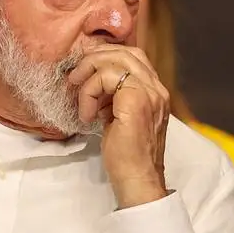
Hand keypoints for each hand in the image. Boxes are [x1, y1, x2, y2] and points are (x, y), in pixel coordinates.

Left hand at [67, 44, 169, 207]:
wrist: (137, 180)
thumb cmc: (127, 157)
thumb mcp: (119, 118)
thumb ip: (114, 98)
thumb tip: (94, 84)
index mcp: (155, 92)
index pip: (133, 57)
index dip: (106, 58)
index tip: (85, 75)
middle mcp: (157, 89)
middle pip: (126, 52)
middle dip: (95, 59)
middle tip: (76, 78)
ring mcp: (150, 94)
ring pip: (116, 61)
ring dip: (89, 74)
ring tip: (80, 97)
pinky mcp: (136, 101)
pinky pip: (107, 77)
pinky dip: (89, 92)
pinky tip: (88, 115)